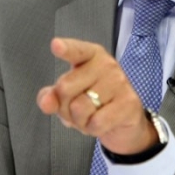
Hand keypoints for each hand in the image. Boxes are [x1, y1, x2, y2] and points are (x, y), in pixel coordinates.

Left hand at [36, 37, 157, 154]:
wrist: (126, 119)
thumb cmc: (94, 101)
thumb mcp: (69, 96)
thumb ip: (52, 95)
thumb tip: (46, 102)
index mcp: (90, 55)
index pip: (76, 51)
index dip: (65, 49)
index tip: (56, 45)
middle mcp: (106, 64)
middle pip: (65, 88)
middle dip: (64, 107)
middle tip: (77, 109)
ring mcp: (119, 82)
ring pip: (79, 109)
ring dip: (79, 121)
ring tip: (90, 116)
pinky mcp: (128, 102)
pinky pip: (96, 122)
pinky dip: (92, 129)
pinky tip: (101, 123)